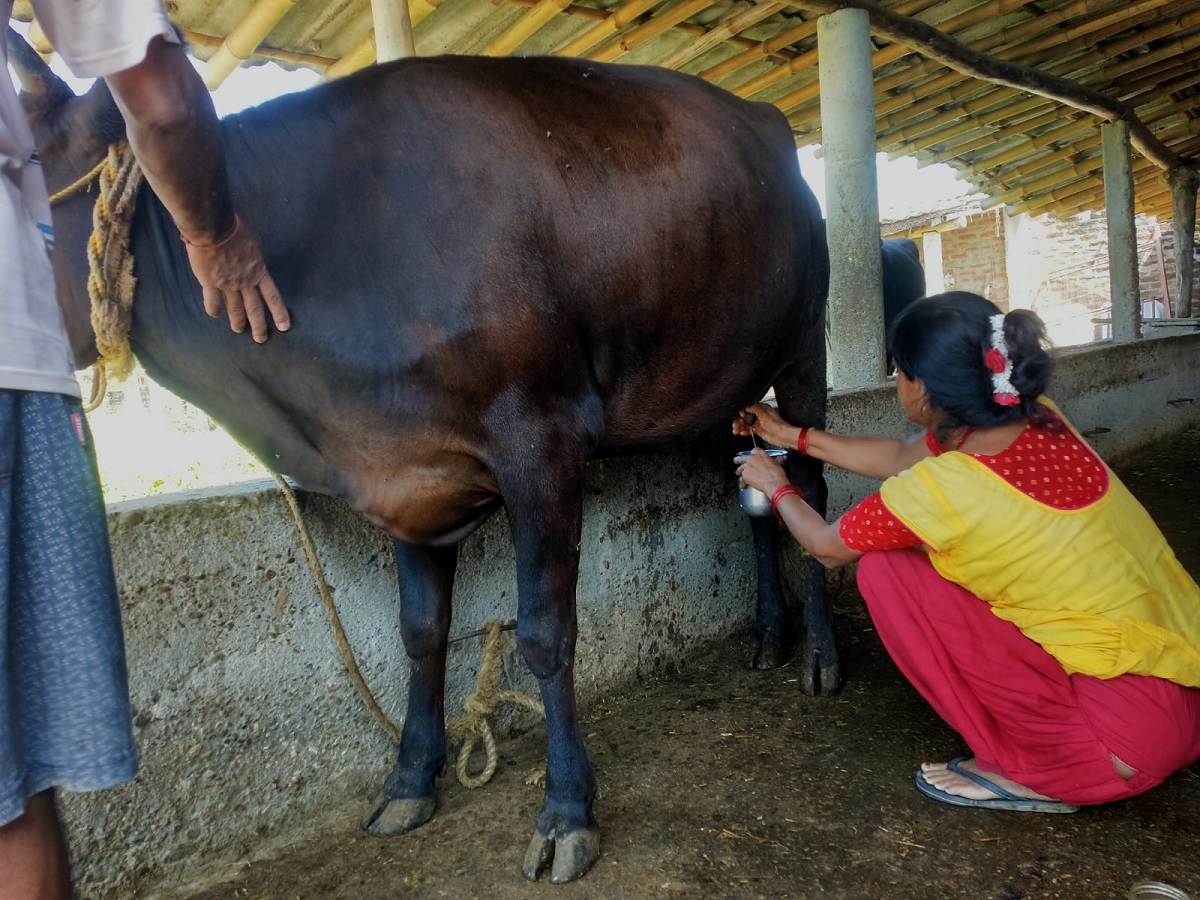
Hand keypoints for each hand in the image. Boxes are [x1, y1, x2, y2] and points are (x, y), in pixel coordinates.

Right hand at [183, 216, 289, 342]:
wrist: (214, 228)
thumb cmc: (234, 229)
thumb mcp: (252, 243)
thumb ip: (251, 256)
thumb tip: (249, 256)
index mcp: (258, 272)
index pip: (273, 297)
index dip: (279, 313)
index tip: (284, 326)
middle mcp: (245, 282)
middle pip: (255, 309)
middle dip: (259, 326)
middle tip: (261, 339)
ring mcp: (228, 284)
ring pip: (235, 309)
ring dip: (238, 321)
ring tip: (239, 330)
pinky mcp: (210, 283)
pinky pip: (212, 301)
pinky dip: (213, 309)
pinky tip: (214, 315)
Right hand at [732, 402, 785, 443]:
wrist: (781, 435)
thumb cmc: (776, 423)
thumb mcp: (764, 413)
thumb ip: (754, 408)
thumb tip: (747, 407)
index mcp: (761, 409)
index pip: (748, 408)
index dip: (743, 412)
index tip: (740, 415)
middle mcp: (759, 415)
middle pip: (745, 417)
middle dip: (739, 421)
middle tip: (736, 425)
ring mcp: (758, 423)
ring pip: (746, 424)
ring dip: (740, 427)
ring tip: (736, 430)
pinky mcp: (758, 431)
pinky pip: (748, 430)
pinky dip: (744, 431)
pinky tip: (741, 433)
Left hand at [735, 447, 789, 494]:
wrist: (774, 483)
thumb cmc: (776, 473)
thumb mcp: (778, 464)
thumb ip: (778, 459)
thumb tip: (781, 458)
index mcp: (759, 453)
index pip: (754, 451)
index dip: (754, 454)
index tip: (754, 457)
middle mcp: (751, 459)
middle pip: (742, 458)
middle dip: (739, 460)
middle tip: (737, 461)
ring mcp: (747, 467)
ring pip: (740, 468)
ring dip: (739, 471)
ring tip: (738, 473)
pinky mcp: (745, 476)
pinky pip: (742, 479)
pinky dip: (742, 483)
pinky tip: (743, 485)